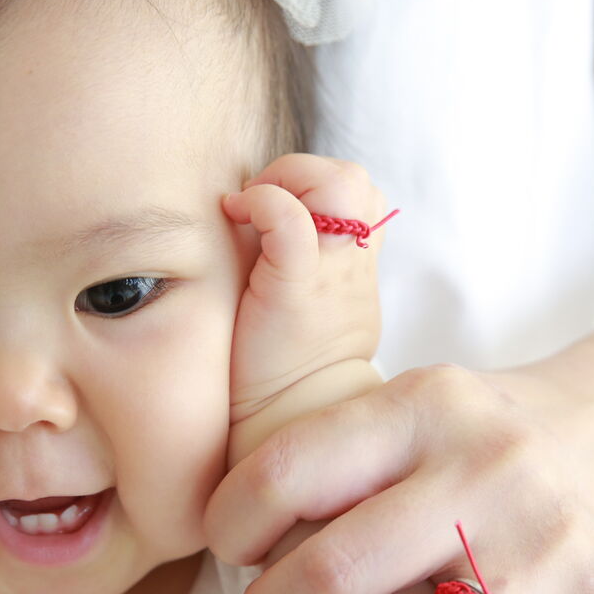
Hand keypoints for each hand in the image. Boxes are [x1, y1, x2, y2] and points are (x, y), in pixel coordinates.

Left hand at [206, 357, 593, 593]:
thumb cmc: (490, 429)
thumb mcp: (416, 400)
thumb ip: (336, 451)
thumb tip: (237, 531)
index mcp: (428, 408)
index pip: (287, 472)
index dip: (230, 523)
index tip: (233, 546)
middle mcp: (489, 473)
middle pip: (337, 575)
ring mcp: (551, 550)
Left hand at [221, 153, 384, 428]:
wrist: (284, 421)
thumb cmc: (280, 362)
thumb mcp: (309, 302)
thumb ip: (304, 257)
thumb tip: (259, 212)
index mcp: (352, 263)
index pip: (355, 189)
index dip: (310, 182)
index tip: (266, 210)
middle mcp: (349, 263)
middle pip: (355, 180)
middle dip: (302, 173)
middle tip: (259, 203)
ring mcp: (328, 274)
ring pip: (341, 184)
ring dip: (290, 180)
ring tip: (252, 210)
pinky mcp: (294, 288)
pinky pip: (291, 220)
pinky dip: (264, 201)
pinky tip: (237, 215)